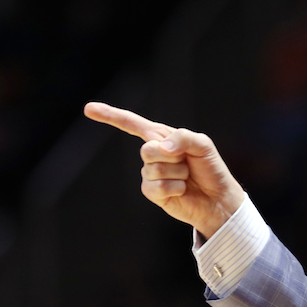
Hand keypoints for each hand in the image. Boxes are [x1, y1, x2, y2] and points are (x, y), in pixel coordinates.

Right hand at [85, 101, 245, 237]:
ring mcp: (151, 173)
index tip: (89, 109)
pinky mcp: (153, 192)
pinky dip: (174, 188)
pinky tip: (181, 190)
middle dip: (172, 157)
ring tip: (187, 178)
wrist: (218, 198)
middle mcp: (154, 154)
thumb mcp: (203, 145)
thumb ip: (183, 138)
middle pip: (147, 150)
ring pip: (154, 170)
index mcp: (162, 137)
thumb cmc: (211, 169)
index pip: (132, 124)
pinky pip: (155, 187)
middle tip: (187, 163)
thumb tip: (161, 148)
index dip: (110, 115)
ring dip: (177, 174)